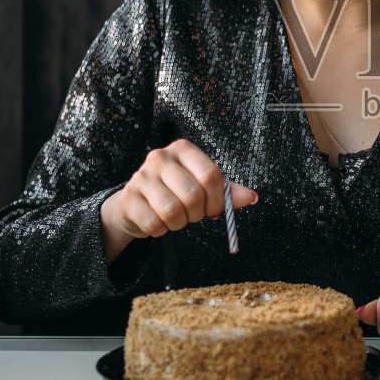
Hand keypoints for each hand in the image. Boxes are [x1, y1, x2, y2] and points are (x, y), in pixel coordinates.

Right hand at [100, 139, 258, 263]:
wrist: (135, 204)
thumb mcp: (202, 187)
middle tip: (193, 215)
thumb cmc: (174, 192)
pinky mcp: (128, 198)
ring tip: (176, 218)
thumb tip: (252, 197)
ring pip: (173, 211)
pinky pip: (154, 223)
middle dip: (198, 214)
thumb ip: (227, 191)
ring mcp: (141, 176)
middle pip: (193, 195)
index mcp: (183, 149)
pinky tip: (158, 222)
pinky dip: (161, 230)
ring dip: (179, 223)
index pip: (211, 175)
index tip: (215, 209)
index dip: (218, 199)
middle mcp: (160, 157)